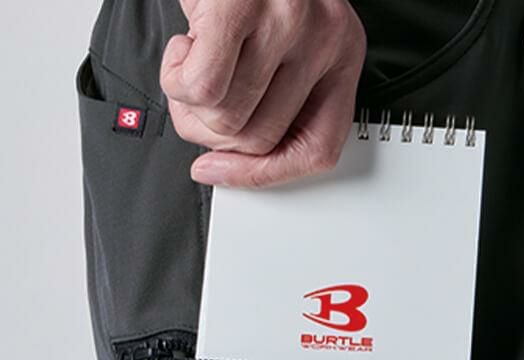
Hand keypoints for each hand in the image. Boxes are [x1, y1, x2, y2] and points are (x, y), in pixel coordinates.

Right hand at [160, 0, 366, 186]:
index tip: (224, 174)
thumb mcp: (286, 41)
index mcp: (343, 54)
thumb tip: (233, 162)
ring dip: (192, 104)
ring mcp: (287, 22)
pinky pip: (201, 88)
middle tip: (199, 101)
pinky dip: (177, 78)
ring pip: (229, 120)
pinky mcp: (240, 6)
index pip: (317, 148)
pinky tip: (184, 47)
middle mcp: (324, 38)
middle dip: (214, 134)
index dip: (266, 175)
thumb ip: (277, 96)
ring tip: (193, 64)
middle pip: (262, 140)